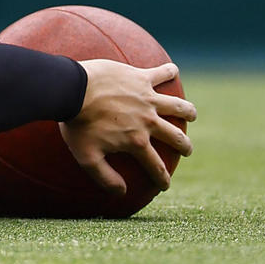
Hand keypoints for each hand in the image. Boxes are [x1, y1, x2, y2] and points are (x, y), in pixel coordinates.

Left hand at [61, 60, 196, 196]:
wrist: (72, 89)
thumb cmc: (77, 123)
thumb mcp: (87, 157)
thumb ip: (105, 177)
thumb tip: (122, 193)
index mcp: (136, 141)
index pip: (155, 166)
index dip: (162, 178)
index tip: (164, 185)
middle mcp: (148, 121)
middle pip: (175, 136)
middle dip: (184, 146)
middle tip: (186, 149)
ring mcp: (146, 98)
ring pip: (177, 106)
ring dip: (187, 111)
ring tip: (191, 114)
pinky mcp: (140, 77)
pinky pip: (160, 73)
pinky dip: (169, 72)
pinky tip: (173, 70)